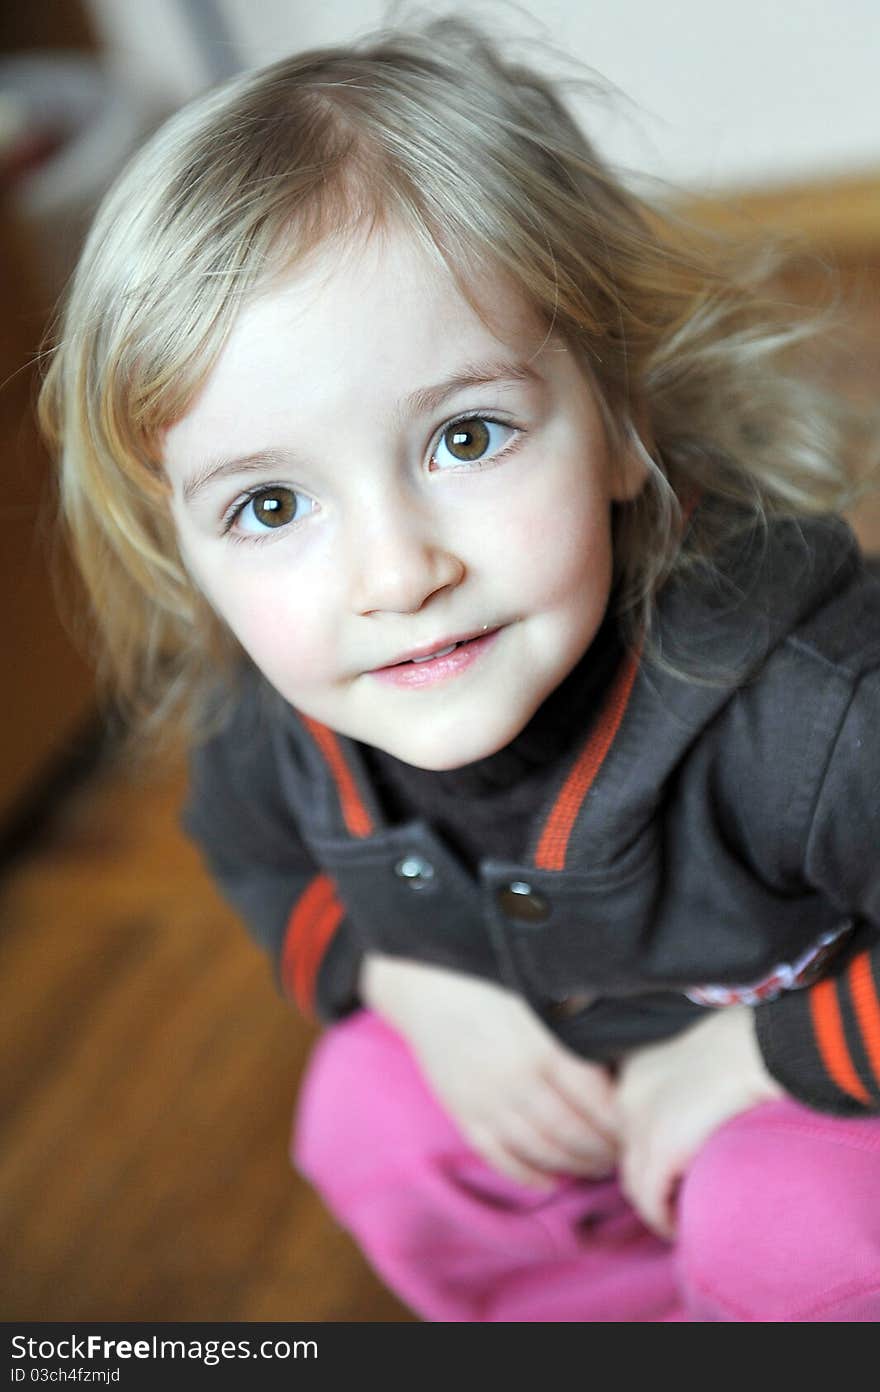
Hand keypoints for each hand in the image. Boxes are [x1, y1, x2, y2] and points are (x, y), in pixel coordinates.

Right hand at [360, 954, 617, 1188]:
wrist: (427, 986)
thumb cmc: (492, 981)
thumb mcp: (542, 995)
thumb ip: (578, 1025)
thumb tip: (623, 1055)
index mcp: (545, 1049)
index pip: (597, 1103)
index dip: (621, 1124)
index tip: (636, 1129)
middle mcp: (518, 1082)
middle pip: (573, 1134)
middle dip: (603, 1151)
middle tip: (623, 1155)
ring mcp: (488, 1102)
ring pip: (541, 1151)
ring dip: (574, 1166)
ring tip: (595, 1165)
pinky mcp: (464, 1114)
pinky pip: (500, 1157)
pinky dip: (529, 1174)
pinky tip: (550, 1179)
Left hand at [615, 1005, 783, 1238]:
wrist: (763, 1050)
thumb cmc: (751, 1049)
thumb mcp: (706, 1061)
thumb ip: (690, 1088)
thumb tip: (701, 1118)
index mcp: (638, 1070)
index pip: (632, 1123)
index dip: (654, 1149)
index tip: (678, 1169)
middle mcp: (628, 1095)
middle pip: (630, 1152)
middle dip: (651, 1179)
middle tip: (678, 1200)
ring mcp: (640, 1122)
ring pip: (634, 1181)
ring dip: (656, 1204)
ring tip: (681, 1218)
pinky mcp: (660, 1148)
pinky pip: (650, 1200)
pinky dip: (662, 1219)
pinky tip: (681, 1228)